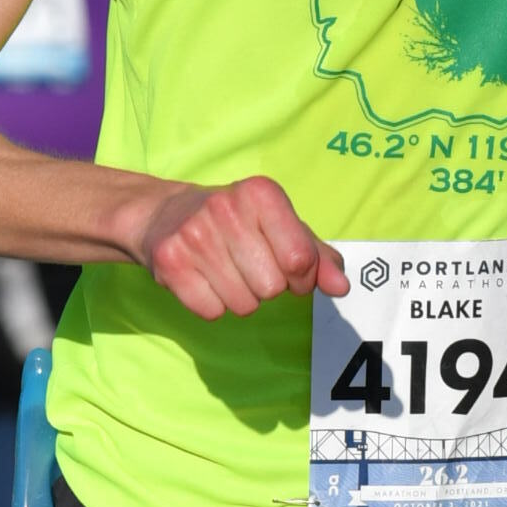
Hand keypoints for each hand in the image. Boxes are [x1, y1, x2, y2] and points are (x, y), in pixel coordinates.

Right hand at [129, 173, 348, 320]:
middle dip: (268, 287)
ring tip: (226, 271)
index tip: (289, 269)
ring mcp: (194, 235)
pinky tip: (204, 279)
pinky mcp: (170, 262)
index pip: (300, 260)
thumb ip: (318, 257)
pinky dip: (213, 305)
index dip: (301, 277)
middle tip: (249, 265)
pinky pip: (213, 312)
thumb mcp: (282, 227)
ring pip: (244, 305)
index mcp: (261, 194)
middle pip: (272, 287)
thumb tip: (341, 286)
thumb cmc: (237, 223)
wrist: (165, 215)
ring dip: (241, 298)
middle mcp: (225, 208)